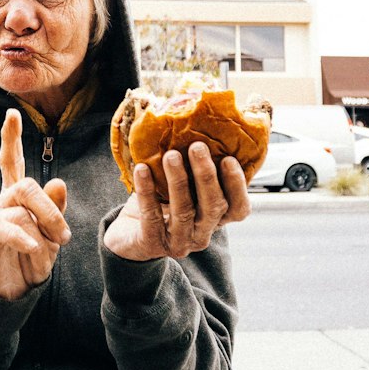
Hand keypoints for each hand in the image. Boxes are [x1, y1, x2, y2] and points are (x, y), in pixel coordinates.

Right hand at [0, 109, 69, 299]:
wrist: (14, 292)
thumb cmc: (32, 260)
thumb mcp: (51, 234)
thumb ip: (54, 209)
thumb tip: (59, 183)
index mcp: (16, 197)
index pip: (11, 161)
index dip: (10, 138)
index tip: (12, 113)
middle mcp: (0, 202)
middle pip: (26, 185)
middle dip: (50, 209)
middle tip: (65, 236)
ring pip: (19, 207)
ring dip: (42, 227)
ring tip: (51, 248)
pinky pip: (2, 228)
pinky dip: (22, 236)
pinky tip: (33, 246)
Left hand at [103, 142, 248, 261]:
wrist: (130, 237)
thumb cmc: (161, 205)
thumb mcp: (183, 189)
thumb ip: (194, 170)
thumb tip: (199, 125)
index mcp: (215, 220)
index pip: (238, 209)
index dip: (237, 186)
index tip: (229, 159)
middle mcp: (201, 234)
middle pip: (213, 207)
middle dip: (206, 175)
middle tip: (197, 147)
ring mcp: (178, 242)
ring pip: (183, 211)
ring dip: (178, 180)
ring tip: (171, 155)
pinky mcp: (152, 244)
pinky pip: (150, 216)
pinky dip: (146, 191)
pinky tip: (142, 169)